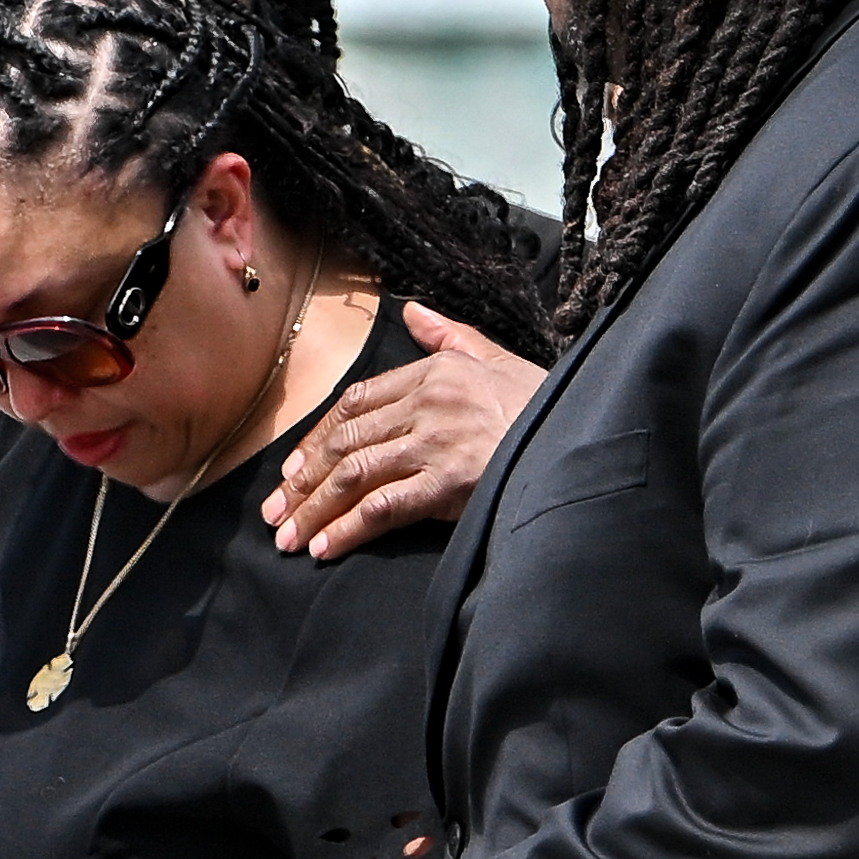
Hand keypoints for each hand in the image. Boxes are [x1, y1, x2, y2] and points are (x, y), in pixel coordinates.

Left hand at [261, 308, 540, 557]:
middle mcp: (428, 402)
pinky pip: (383, 507)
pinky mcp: (449, 482)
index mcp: (434, 371)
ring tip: (290, 537)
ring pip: (354, 473)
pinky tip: (325, 547)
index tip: (293, 470)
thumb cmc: (542, 406)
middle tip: (276, 513)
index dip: (317, 439)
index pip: (354, 403)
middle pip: (345, 441)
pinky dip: (347, 528)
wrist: (583, 437)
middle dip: (303, 482)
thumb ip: (449, 336)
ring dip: (315, 508)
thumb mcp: (495, 359)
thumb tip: (413, 310)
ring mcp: (437, 442)